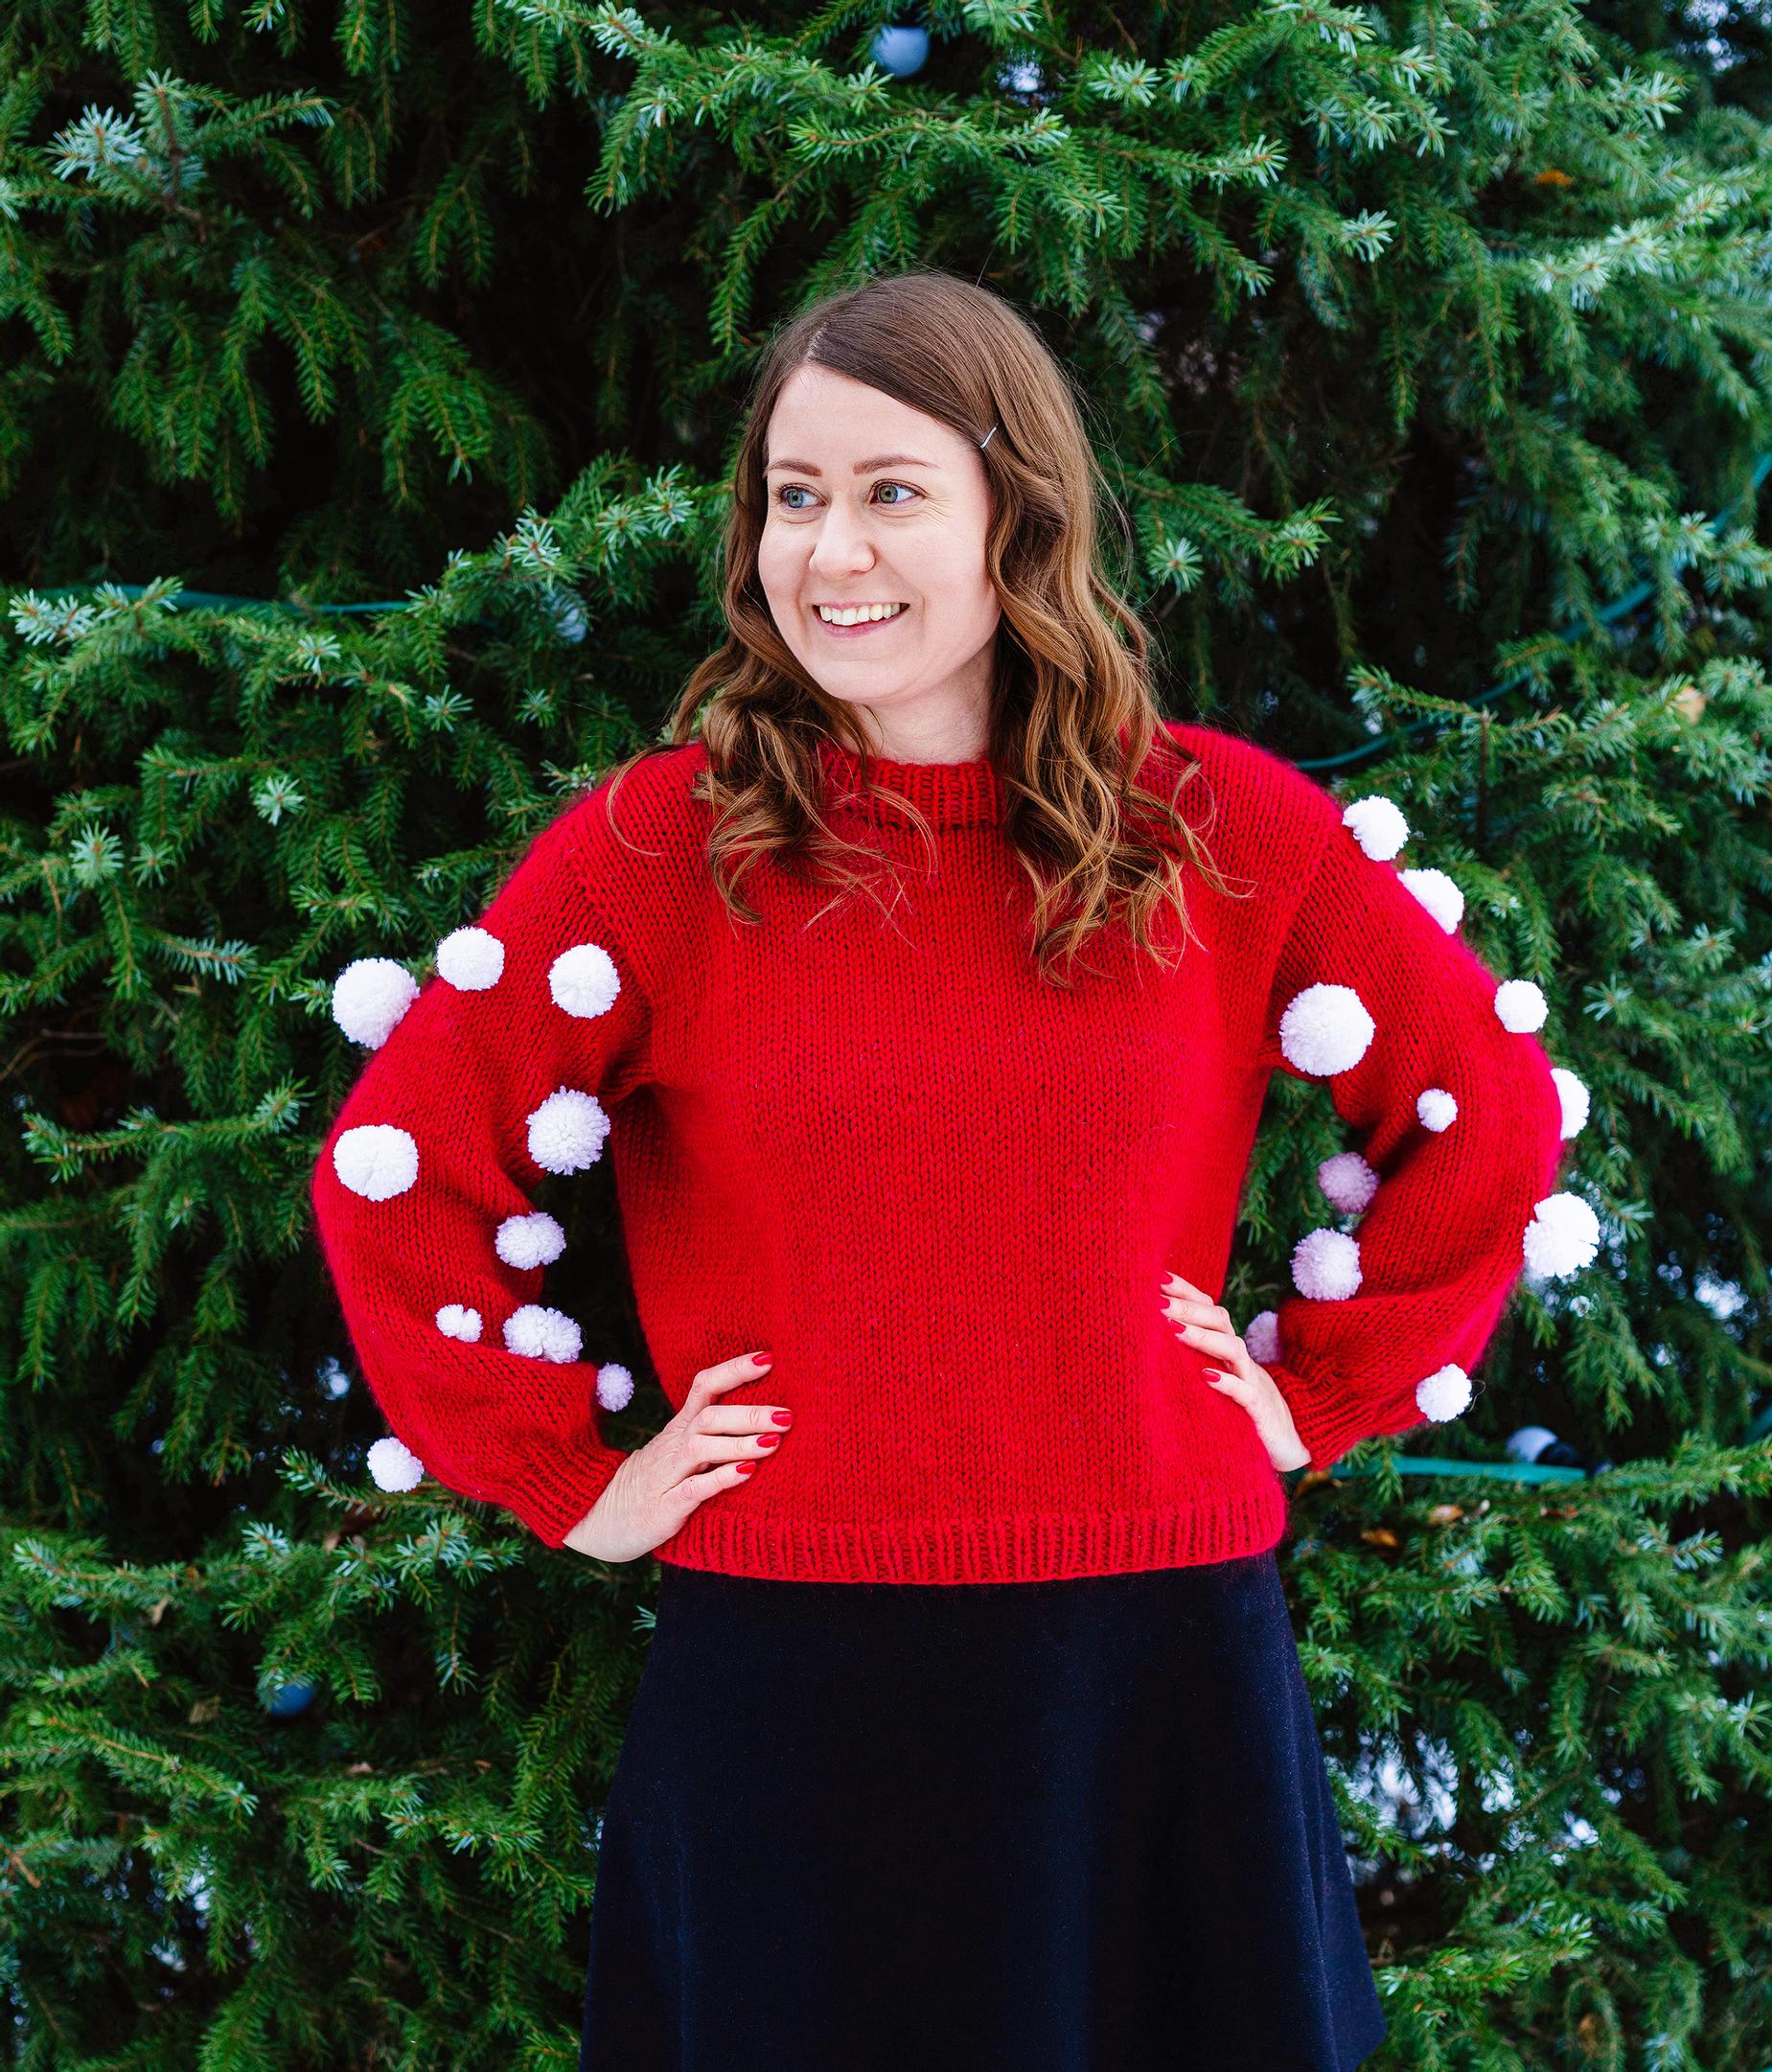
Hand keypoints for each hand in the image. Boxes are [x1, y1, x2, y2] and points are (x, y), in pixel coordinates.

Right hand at [561, 1349, 790, 1562]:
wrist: (602, 1518)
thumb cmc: (656, 1482)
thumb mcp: (681, 1451)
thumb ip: (714, 1434)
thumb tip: (765, 1416)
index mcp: (680, 1427)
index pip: (704, 1386)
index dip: (734, 1370)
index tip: (769, 1359)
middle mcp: (675, 1445)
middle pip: (710, 1416)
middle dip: (750, 1413)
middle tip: (787, 1414)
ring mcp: (668, 1474)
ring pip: (702, 1447)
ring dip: (739, 1442)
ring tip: (774, 1442)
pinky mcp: (666, 1506)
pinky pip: (694, 1489)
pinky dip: (722, 1479)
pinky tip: (748, 1473)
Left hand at [1159, 1271, 1311, 1473]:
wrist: (1286, 1444)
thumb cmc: (1239, 1409)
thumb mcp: (1213, 1379)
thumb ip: (1191, 1359)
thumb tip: (1150, 1338)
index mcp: (1226, 1349)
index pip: (1208, 1309)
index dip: (1186, 1291)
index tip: (1157, 1278)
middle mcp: (1239, 1359)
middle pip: (1219, 1320)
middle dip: (1188, 1307)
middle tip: (1157, 1301)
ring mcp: (1252, 1382)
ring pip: (1233, 1349)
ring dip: (1203, 1337)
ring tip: (1173, 1330)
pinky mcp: (1259, 1412)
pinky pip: (1246, 1393)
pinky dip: (1228, 1383)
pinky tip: (1206, 1377)